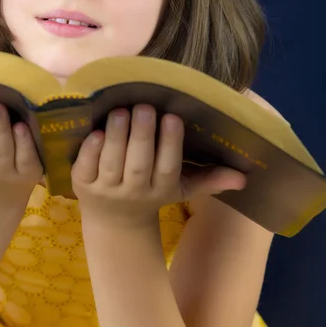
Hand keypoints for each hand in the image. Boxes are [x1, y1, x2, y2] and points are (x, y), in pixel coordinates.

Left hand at [71, 105, 245, 227]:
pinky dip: (90, 151)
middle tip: (144, 106)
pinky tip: (96, 131)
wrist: (114, 220)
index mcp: (161, 189)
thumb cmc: (151, 192)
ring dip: (117, 137)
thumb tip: (244, 177)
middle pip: (139, 165)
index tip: (173, 117)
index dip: (170, 144)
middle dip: (142, 136)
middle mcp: (134, 192)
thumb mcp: (180, 189)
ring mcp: (106, 191)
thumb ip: (209, 180)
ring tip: (121, 111)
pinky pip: (85, 168)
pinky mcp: (82, 186)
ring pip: (112, 164)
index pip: (168, 168)